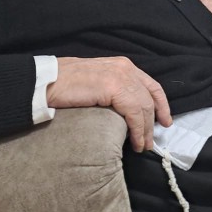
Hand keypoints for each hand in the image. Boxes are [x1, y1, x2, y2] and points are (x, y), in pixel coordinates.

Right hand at [47, 56, 171, 152]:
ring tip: (142, 146)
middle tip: (150, 141)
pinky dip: (137, 130)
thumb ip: (113, 88)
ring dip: (145, 130)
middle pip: (150, 98)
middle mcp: (126, 68)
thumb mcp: (97, 81)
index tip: (165, 120)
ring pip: (144, 107)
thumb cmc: (65, 83)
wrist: (46, 81)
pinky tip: (135, 142)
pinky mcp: (114, 87)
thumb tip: (123, 108)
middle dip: (153, 121)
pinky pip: (134, 112)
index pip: (151, 85)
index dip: (161, 104)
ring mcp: (121, 76)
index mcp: (122, 65)